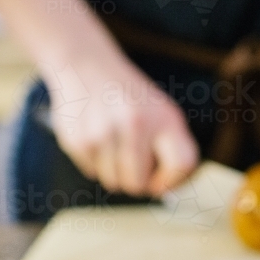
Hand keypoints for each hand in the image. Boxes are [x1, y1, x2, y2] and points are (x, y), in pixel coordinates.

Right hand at [43, 57, 198, 196]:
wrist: (86, 66)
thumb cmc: (132, 100)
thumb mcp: (162, 114)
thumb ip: (173, 150)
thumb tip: (167, 193)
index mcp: (164, 118)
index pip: (181, 166)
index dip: (173, 180)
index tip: (162, 179)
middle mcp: (135, 124)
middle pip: (138, 185)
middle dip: (138, 182)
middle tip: (135, 164)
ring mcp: (103, 133)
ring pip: (113, 183)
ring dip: (115, 172)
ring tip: (115, 144)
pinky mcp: (77, 140)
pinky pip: (93, 173)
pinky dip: (96, 163)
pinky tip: (98, 137)